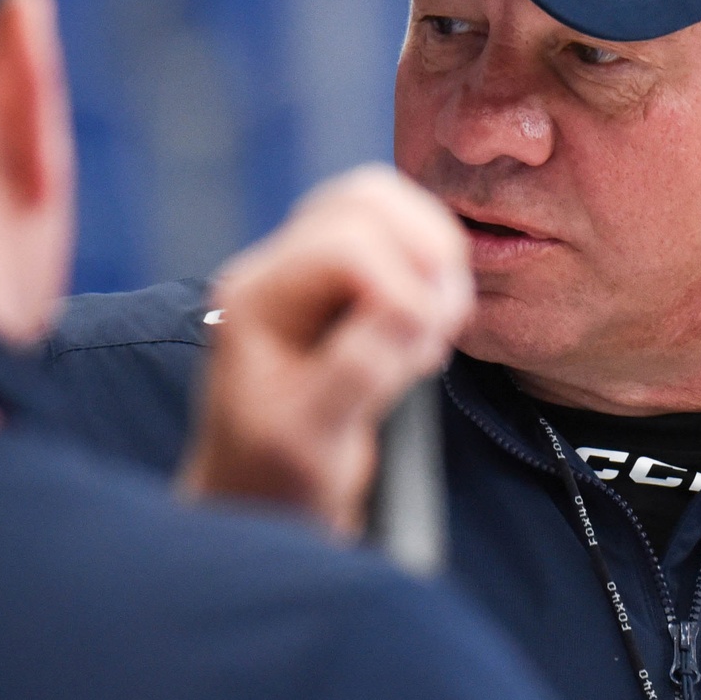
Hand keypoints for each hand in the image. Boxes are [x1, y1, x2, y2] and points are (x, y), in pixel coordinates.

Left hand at [179, 164, 472, 536]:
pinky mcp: (340, 282)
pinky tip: (433, 322)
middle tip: (443, 324)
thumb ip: (355, 374)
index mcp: (257, 300)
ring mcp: (307, 270)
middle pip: (364, 201)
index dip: (402, 288)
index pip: (344, 248)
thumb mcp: (309, 442)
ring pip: (384, 205)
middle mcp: (278, 271)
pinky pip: (397, 234)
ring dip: (433, 254)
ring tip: (440, 325)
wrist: (258, 498)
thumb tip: (407, 313)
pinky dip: (432, 266)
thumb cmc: (274, 478)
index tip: (425, 351)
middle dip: (424, 254)